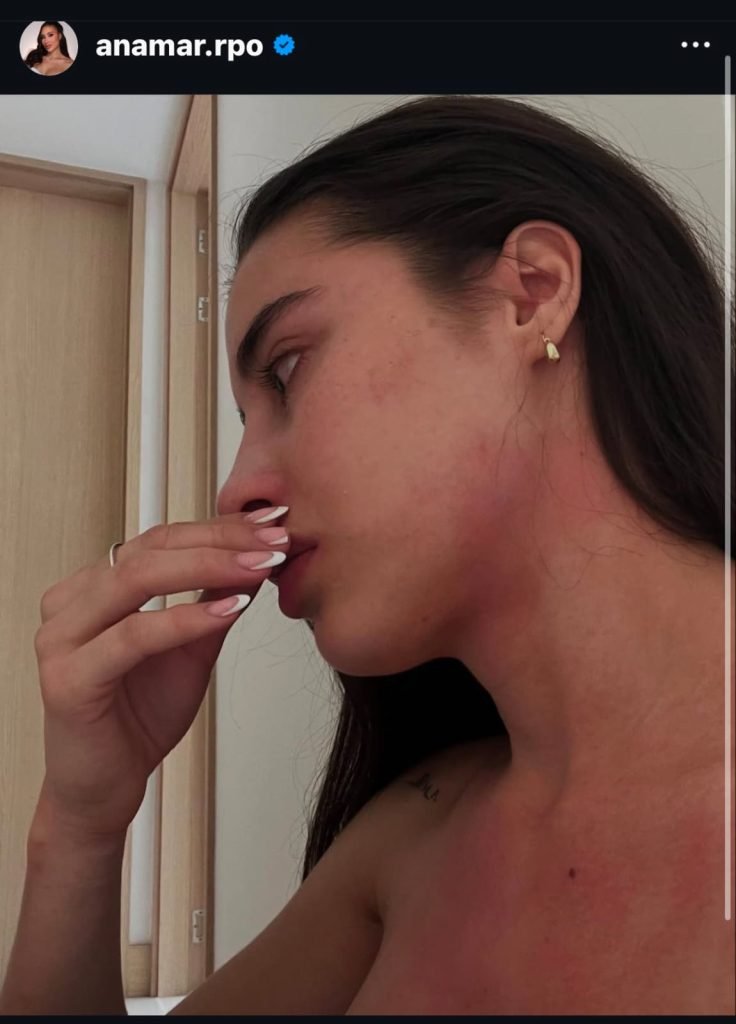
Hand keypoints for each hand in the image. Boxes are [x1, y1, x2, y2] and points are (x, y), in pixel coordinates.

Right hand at [31, 511, 289, 840]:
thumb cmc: (137, 718)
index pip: (160, 539)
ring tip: (259, 566)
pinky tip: (228, 611)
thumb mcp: (192, 648)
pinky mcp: (68, 678)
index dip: (218, 527)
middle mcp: (71, 604)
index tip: (270, 525)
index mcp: (95, 588)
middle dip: (220, 541)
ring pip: (137, 581)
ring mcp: (62, 639)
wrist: (105, 789)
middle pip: (150, 550)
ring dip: (207, 568)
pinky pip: (133, 636)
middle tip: (273, 541)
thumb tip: (257, 558)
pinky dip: (184, 619)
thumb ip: (216, 601)